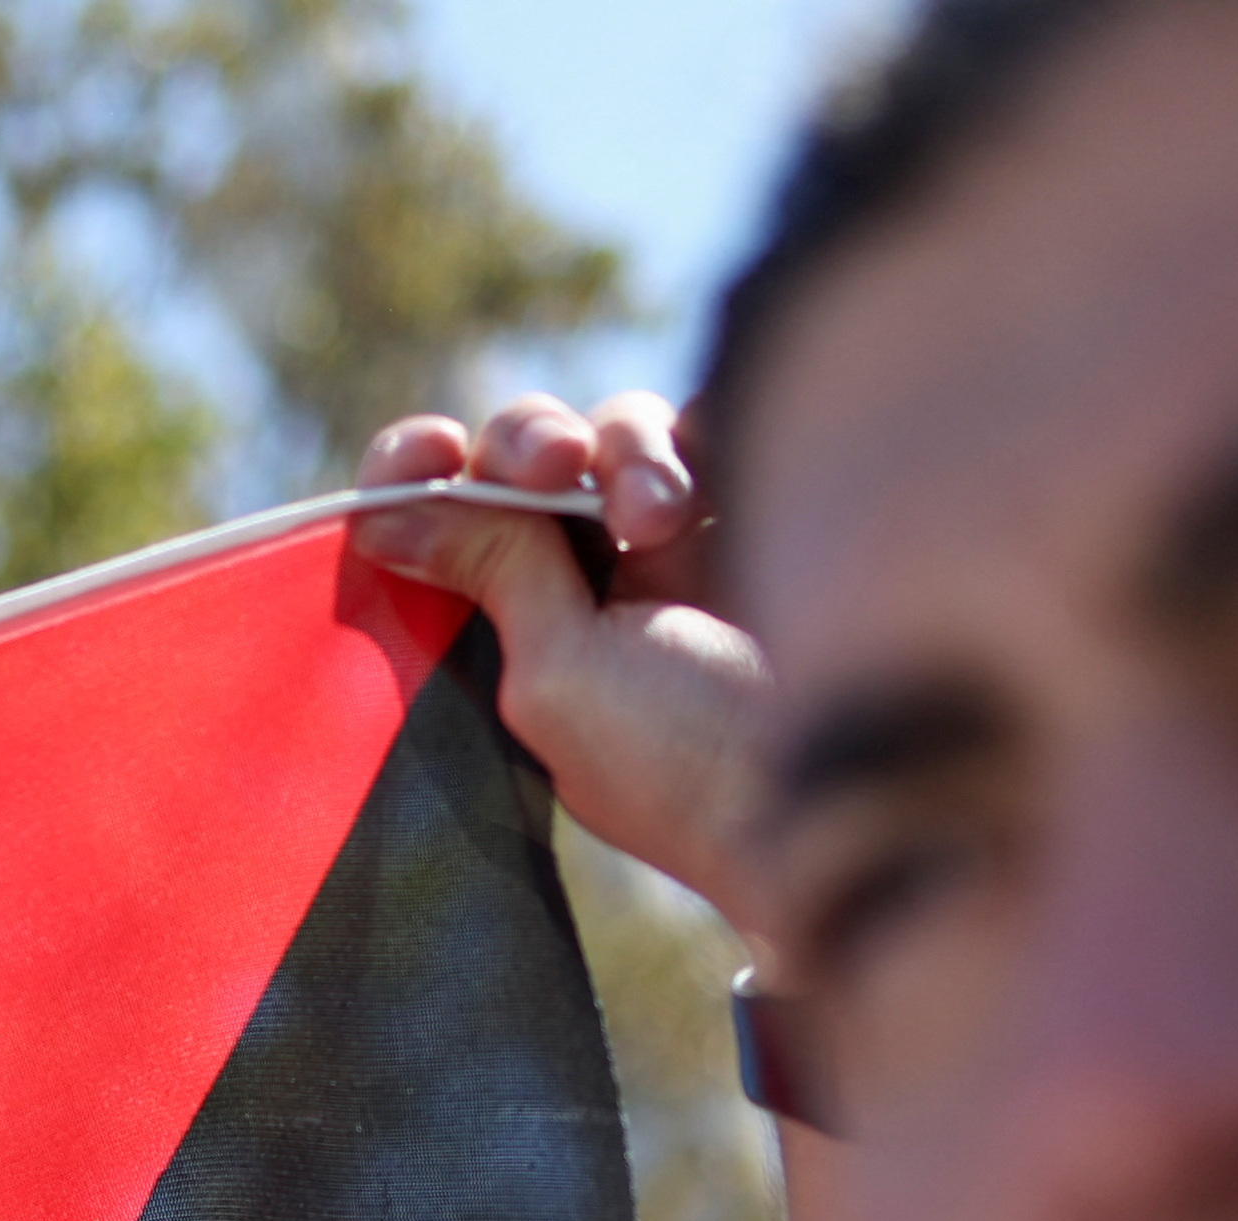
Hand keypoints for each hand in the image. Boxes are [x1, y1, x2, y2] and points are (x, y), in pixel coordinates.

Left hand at [350, 394, 780, 931]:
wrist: (854, 781)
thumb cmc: (688, 758)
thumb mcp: (561, 675)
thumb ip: (490, 573)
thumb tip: (383, 509)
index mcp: (516, 635)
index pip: (441, 524)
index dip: (419, 470)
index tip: (430, 451)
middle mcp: (589, 586)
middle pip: (526, 454)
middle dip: (529, 442)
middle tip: (558, 468)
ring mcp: (679, 549)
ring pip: (618, 430)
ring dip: (626, 448)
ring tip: (663, 515)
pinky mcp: (760, 512)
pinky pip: (713, 422)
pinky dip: (703, 423)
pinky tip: (715, 467)